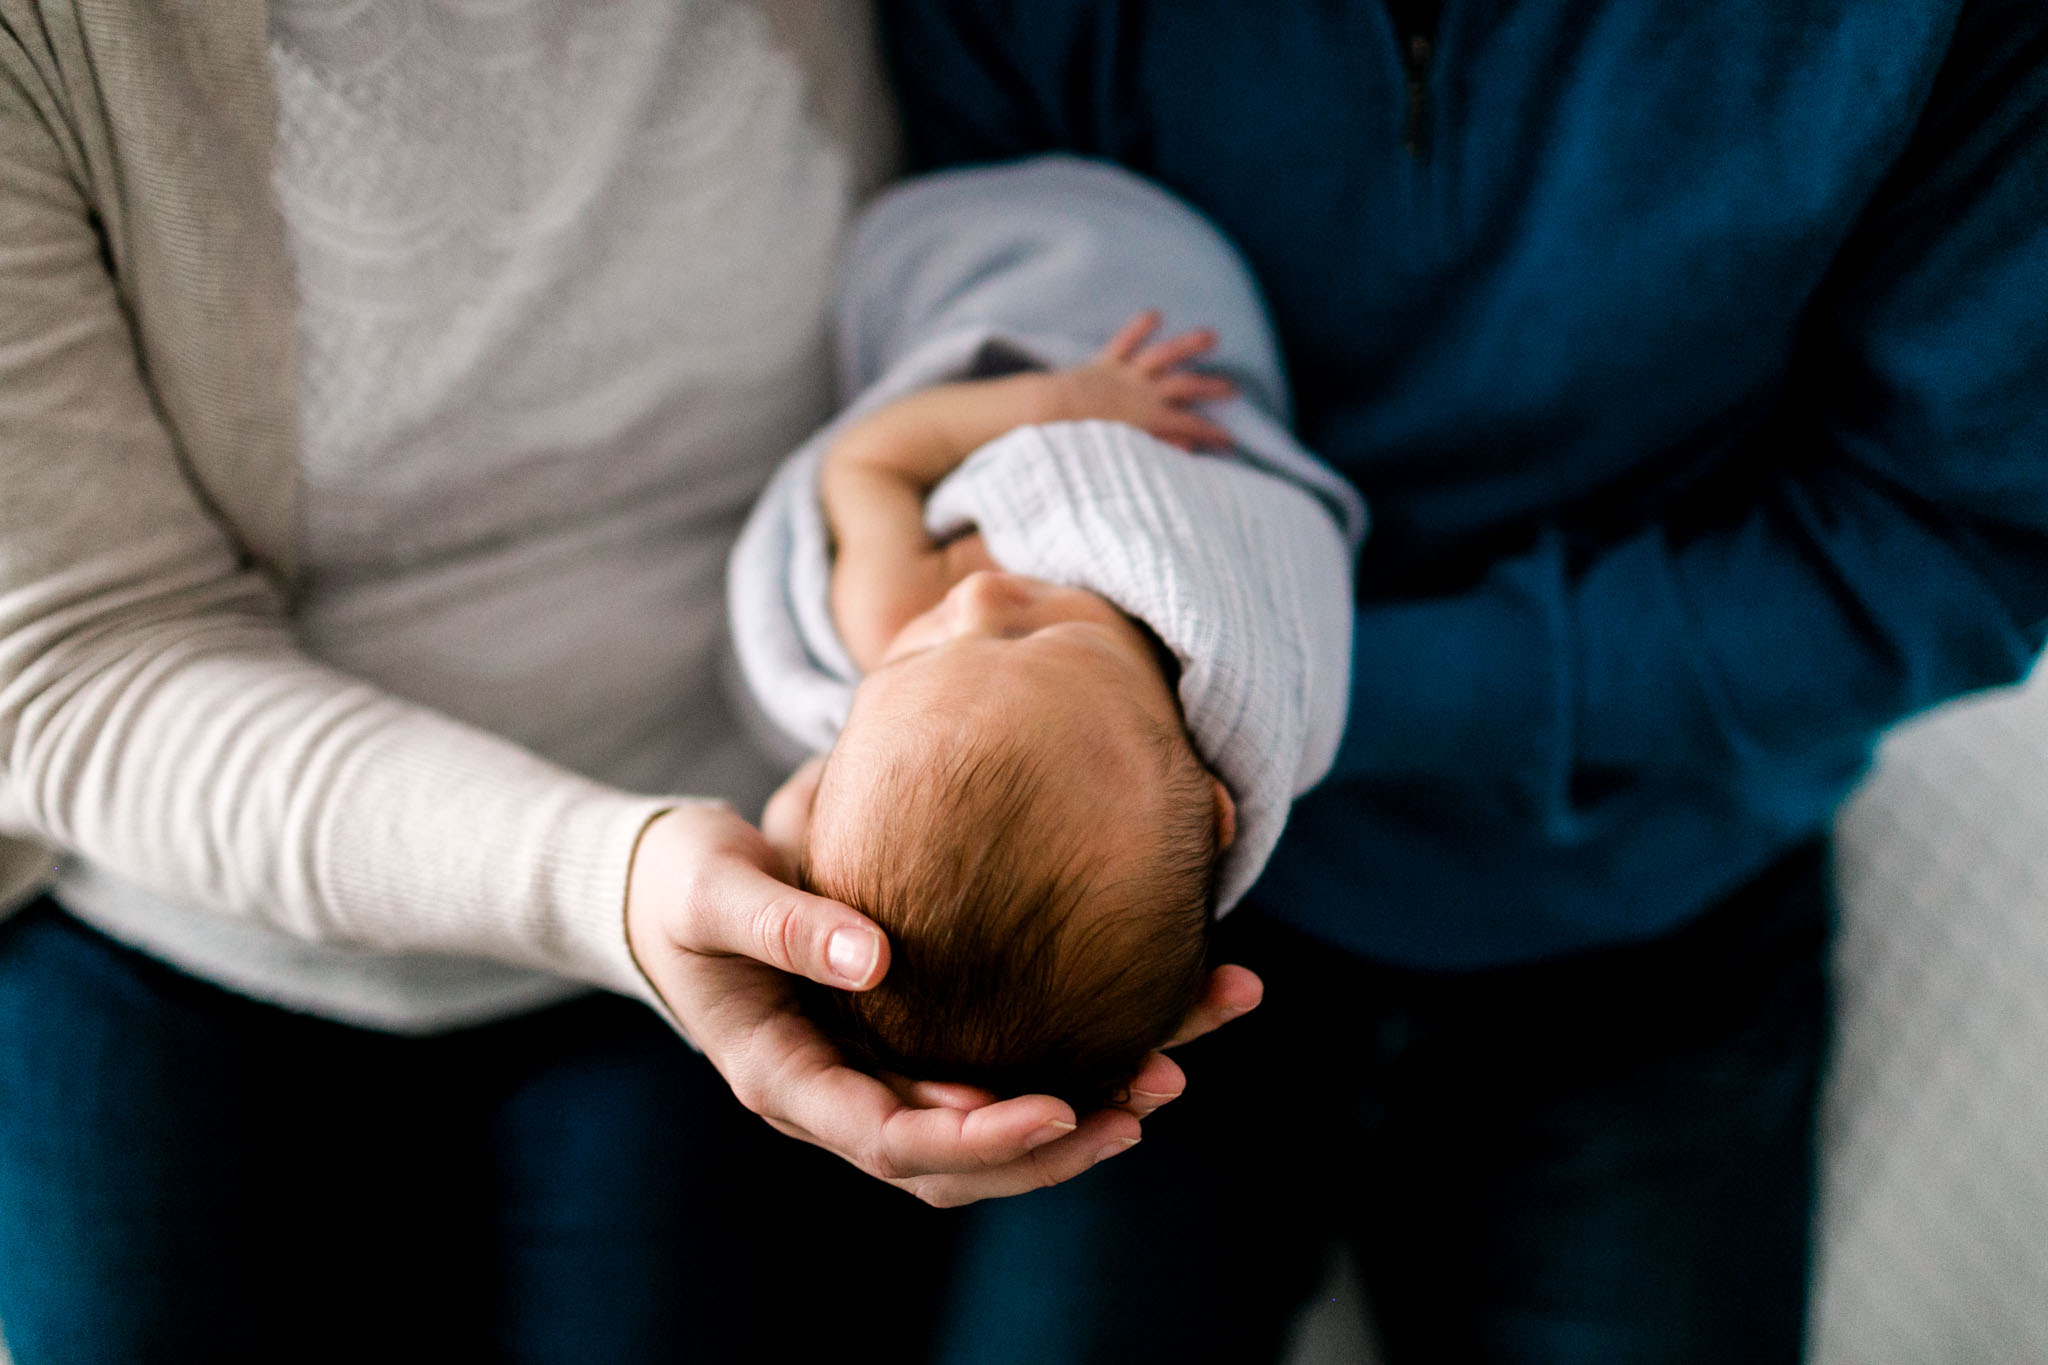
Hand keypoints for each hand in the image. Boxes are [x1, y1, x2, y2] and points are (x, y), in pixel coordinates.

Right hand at [625, 796, 1181, 1205]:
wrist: (667, 887)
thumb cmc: (682, 885)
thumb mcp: (714, 890)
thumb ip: (782, 923)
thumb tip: (872, 957)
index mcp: (783, 1078)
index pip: (889, 1141)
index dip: (975, 1139)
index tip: (1056, 1109)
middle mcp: (838, 1097)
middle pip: (953, 1163)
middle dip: (1053, 1147)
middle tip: (1147, 1101)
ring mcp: (874, 1076)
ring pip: (981, 1132)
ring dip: (1076, 1115)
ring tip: (1166, 1075)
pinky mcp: (905, 1044)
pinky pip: (987, 1075)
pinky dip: (1060, 1064)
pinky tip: (1134, 1032)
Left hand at [1047, 309, 1239, 450]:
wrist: (1049, 411)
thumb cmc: (1081, 439)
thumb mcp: (1123, 452)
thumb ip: (1158, 449)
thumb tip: (1188, 450)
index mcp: (1148, 417)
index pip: (1190, 426)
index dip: (1213, 434)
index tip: (1232, 440)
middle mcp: (1142, 392)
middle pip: (1185, 385)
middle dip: (1211, 387)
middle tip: (1234, 388)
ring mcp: (1125, 375)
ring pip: (1163, 355)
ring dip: (1188, 345)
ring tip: (1211, 336)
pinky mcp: (1104, 365)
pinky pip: (1124, 343)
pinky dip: (1139, 328)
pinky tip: (1155, 314)